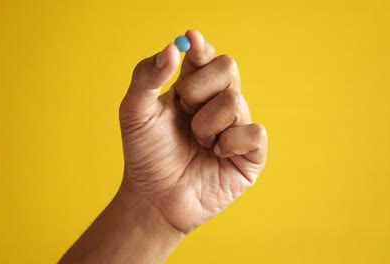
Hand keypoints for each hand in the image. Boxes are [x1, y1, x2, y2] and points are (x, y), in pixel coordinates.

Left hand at [119, 30, 267, 233]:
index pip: (205, 56)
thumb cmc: (145, 154)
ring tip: (196, 143)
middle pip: (228, 67)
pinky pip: (255, 132)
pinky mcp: (251, 154)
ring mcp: (236, 126)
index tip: (190, 40)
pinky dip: (231, 143)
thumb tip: (171, 48)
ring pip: (235, 101)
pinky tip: (216, 155)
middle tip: (183, 110)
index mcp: (192, 88)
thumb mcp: (134, 113)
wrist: (154, 197)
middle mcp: (217, 102)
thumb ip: (146, 78)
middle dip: (198, 89)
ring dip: (206, 125)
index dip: (201, 47)